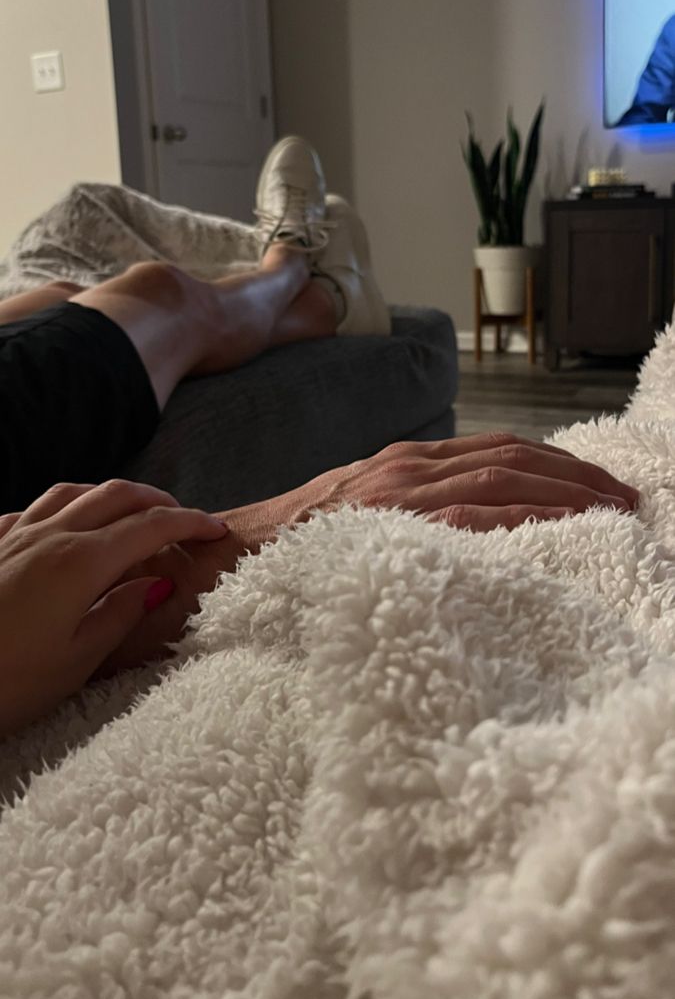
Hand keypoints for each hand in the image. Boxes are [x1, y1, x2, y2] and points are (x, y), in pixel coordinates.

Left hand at [0, 480, 225, 734]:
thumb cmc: (6, 683)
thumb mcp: (77, 661)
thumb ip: (121, 614)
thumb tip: (157, 584)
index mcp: (82, 562)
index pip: (150, 527)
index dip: (189, 522)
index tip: (217, 529)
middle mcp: (50, 537)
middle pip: (115, 496)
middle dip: (157, 500)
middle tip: (183, 519)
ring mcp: (14, 537)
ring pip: (72, 493)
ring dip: (110, 495)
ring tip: (130, 512)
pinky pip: (30, 510)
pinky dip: (61, 508)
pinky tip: (61, 527)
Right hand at [288, 431, 639, 530]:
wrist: (236, 550)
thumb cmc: (302, 542)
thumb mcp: (366, 510)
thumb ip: (414, 507)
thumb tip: (469, 522)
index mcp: (407, 461)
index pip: (498, 448)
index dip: (556, 461)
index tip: (597, 482)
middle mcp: (410, 465)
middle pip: (513, 457)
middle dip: (577, 475)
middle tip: (625, 497)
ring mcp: (400, 490)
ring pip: (502, 477)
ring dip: (566, 492)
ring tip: (612, 510)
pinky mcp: (391, 519)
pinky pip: (471, 514)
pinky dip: (522, 515)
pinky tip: (560, 524)